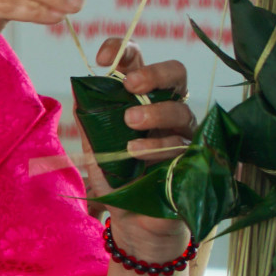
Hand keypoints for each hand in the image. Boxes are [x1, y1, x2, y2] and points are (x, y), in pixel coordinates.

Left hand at [90, 39, 194, 260]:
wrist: (133, 223)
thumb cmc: (118, 178)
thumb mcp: (96, 148)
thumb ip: (90, 121)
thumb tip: (81, 89)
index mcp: (143, 99)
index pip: (141, 64)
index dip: (125, 52)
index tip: (103, 58)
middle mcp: (169, 112)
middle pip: (176, 75)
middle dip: (153, 74)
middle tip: (129, 85)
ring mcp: (185, 136)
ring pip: (182, 111)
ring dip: (154, 113)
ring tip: (130, 123)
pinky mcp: (195, 163)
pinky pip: (184, 147)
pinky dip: (159, 148)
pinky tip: (138, 153)